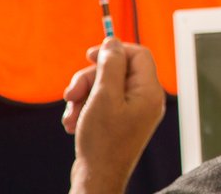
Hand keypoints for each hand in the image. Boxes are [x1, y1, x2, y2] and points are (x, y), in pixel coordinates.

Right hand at [64, 39, 165, 193]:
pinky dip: (84, 110)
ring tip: (71, 116)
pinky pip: (101, 105)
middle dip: (89, 80)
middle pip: (117, 71)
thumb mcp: (103, 96)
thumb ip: (110, 65)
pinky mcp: (119, 122)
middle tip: (70, 94)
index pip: (138, 54)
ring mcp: (133, 112)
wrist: (96, 179)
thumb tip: (113, 42)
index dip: (114, 50)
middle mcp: (145, 100)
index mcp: (149, 91)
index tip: (89, 54)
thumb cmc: (102, 141)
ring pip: (104, 88)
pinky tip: (72, 124)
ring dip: (82, 97)